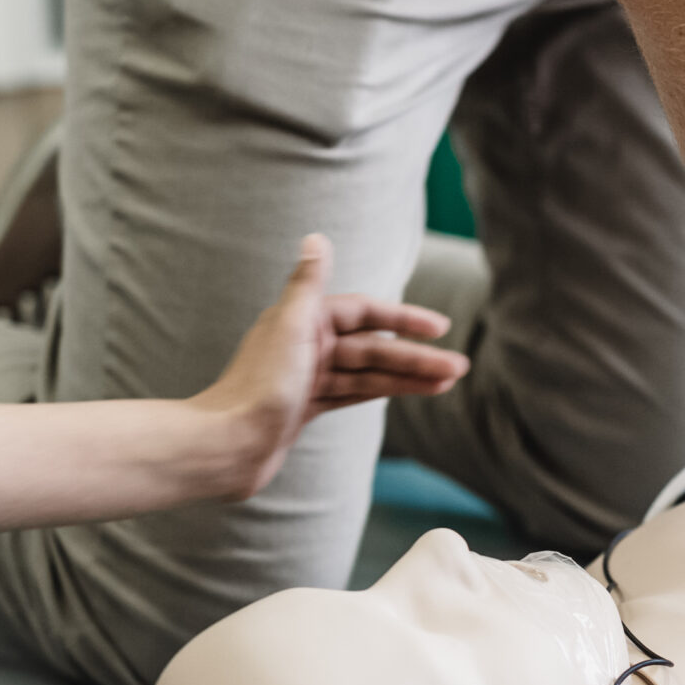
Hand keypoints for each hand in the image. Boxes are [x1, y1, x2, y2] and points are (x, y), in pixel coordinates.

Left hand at [195, 236, 467, 498]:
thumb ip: (307, 284)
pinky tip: (410, 392)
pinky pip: (354, 394)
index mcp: (302, 321)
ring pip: (369, 375)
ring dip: (409, 378)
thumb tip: (316, 238)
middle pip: (373, 349)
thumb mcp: (288, 328)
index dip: (404, 319)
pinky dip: (384, 393)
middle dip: (416, 357)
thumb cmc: (256, 388)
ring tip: (447, 383)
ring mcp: (307, 379)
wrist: (225, 446)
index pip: (366, 314)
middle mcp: (306, 346)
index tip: (440, 327)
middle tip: (458, 368)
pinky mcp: (305, 408)